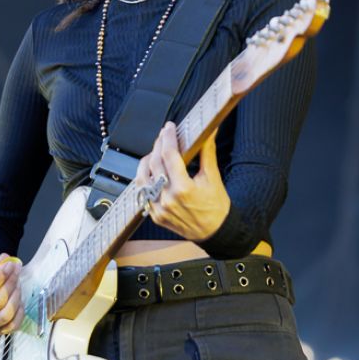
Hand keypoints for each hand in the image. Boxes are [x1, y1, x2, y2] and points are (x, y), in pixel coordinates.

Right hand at [0, 253, 24, 333]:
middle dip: (10, 283)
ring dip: (16, 296)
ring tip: (18, 283)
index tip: (10, 265)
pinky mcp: (0, 333)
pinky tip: (19, 298)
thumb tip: (5, 258)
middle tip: (17, 269)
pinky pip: (14, 324)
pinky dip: (20, 310)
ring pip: (6, 314)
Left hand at [136, 122, 230, 241]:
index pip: (169, 155)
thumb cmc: (216, 206)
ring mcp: (158, 209)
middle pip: (154, 164)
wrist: (215, 231)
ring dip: (146, 162)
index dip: (168, 138)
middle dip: (158, 146)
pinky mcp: (154, 215)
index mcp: (184, 188)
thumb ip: (207, 153)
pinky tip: (151, 172)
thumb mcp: (213, 178)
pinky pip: (143, 193)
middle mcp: (168, 199)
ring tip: (154, 153)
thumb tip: (208, 132)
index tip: (169, 128)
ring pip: (142, 178)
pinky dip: (145, 180)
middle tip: (163, 136)